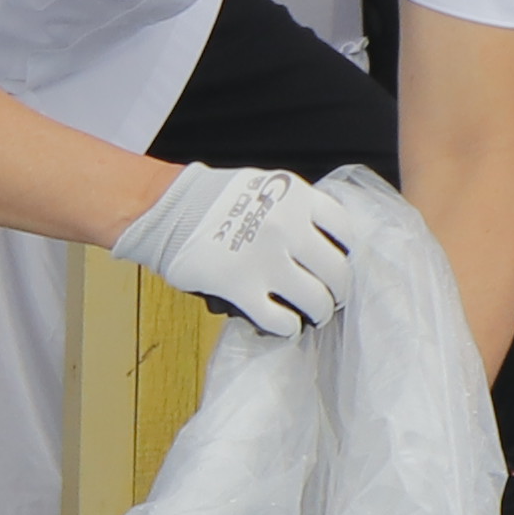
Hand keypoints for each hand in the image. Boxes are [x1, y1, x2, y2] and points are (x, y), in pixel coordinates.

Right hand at [112, 160, 361, 334]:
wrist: (166, 209)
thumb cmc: (212, 198)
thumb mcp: (265, 187)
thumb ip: (295, 209)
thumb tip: (319, 241)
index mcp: (296, 197)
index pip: (344, 231)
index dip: (347, 253)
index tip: (341, 263)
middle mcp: (288, 228)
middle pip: (337, 271)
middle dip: (338, 289)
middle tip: (331, 296)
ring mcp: (266, 260)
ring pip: (316, 300)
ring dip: (319, 312)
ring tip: (313, 315)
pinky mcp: (242, 289)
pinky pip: (280, 320)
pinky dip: (288, 328)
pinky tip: (285, 325)